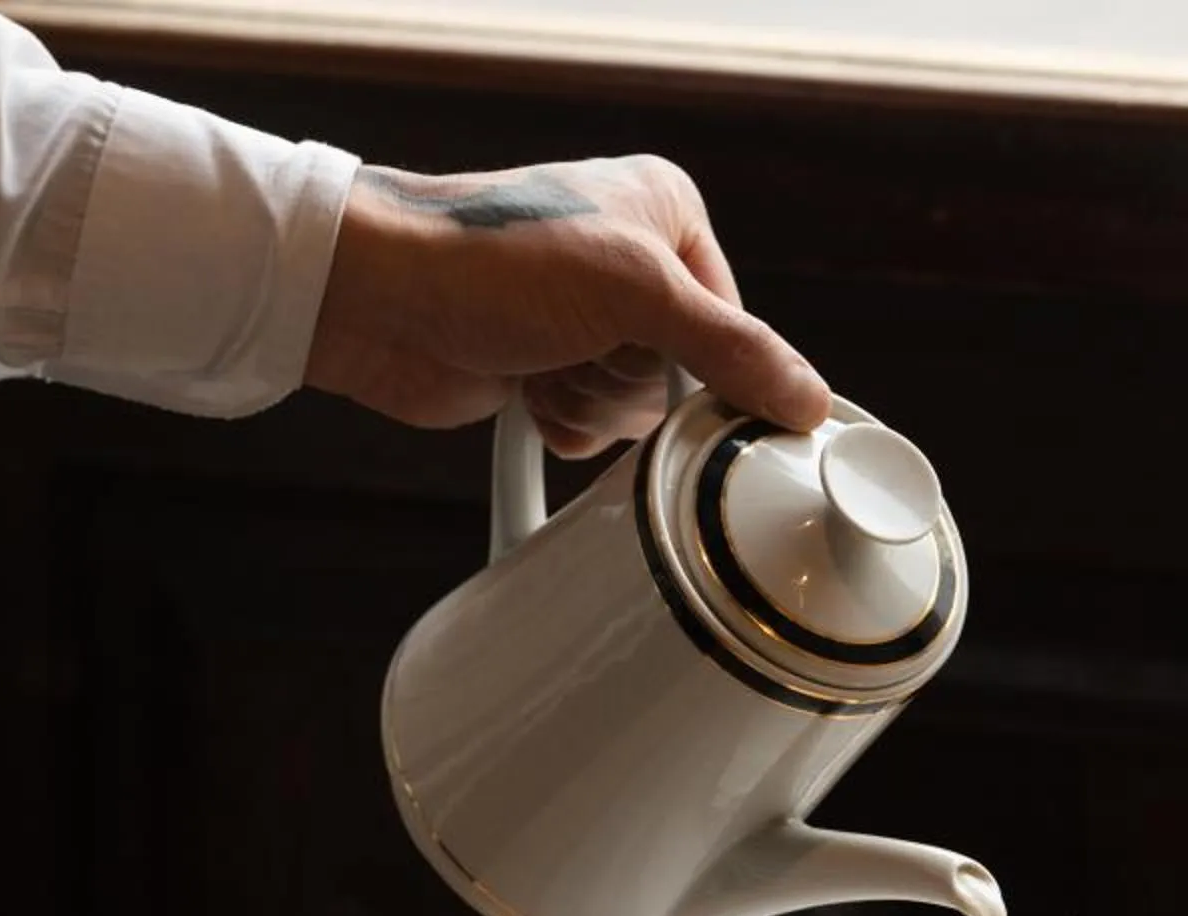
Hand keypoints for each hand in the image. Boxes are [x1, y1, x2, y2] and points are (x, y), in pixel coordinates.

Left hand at [304, 154, 833, 455]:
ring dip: (589, 404)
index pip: (735, 323)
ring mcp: (582, 322)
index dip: (708, 365)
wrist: (379, 301)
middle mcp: (628, 264)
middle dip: (629, 381)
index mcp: (666, 213)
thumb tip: (808, 396)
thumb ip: (732, 350)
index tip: (693, 390)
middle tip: (582, 350)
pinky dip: (561, 425)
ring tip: (543, 364)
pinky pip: (588, 429)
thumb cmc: (494, 262)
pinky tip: (526, 393)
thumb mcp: (637, 293)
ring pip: (635, 411)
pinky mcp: (541, 371)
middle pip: (683, 374)